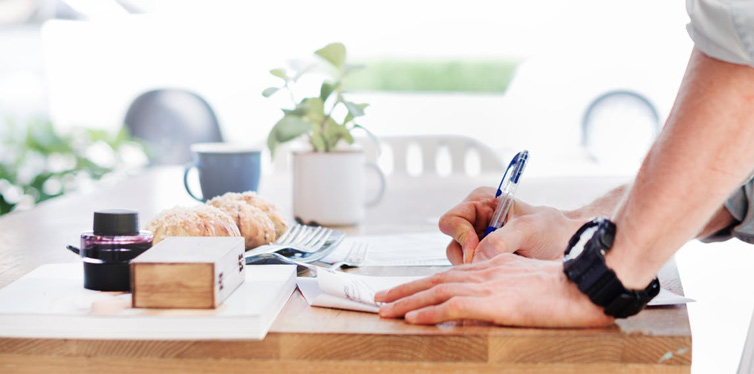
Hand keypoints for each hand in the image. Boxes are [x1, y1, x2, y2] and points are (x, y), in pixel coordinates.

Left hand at [374, 254, 612, 326]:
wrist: (584, 285)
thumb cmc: (564, 287)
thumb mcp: (527, 283)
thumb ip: (503, 289)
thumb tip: (484, 304)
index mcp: (491, 266)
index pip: (447, 274)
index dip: (421, 283)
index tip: (401, 291)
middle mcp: (484, 271)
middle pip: (435, 280)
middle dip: (404, 290)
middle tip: (379, 299)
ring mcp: (487, 286)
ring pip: (436, 292)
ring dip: (406, 302)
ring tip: (384, 311)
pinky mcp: (493, 302)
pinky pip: (452, 306)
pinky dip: (428, 312)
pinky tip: (411, 319)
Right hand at [438, 187, 583, 263]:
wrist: (569, 247)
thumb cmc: (552, 230)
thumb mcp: (529, 229)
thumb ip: (502, 240)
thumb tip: (478, 256)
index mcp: (481, 202)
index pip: (452, 219)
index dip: (462, 236)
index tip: (478, 251)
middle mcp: (474, 222)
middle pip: (453, 242)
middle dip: (468, 257)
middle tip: (490, 266)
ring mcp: (478, 243)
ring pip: (459, 261)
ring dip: (476, 268)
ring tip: (502, 269)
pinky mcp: (484, 261)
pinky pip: (471, 272)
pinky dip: (482, 276)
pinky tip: (501, 276)